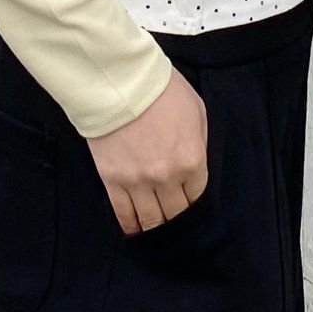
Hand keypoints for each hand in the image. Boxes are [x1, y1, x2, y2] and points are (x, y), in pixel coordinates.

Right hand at [86, 64, 207, 234]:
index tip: (188, 202)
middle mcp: (167, 177)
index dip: (193, 202)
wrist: (120, 81)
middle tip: (172, 218)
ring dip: (154, 227)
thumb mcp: (196, 109)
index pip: (197, 197)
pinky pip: (122, 212)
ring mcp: (138, 181)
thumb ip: (200, 140)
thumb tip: (195, 162)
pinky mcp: (112, 179)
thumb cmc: (160, 89)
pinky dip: (129, 224)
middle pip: (175, 213)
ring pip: (150, 219)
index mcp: (192, 160)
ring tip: (153, 228)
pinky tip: (132, 230)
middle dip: (175, 218)